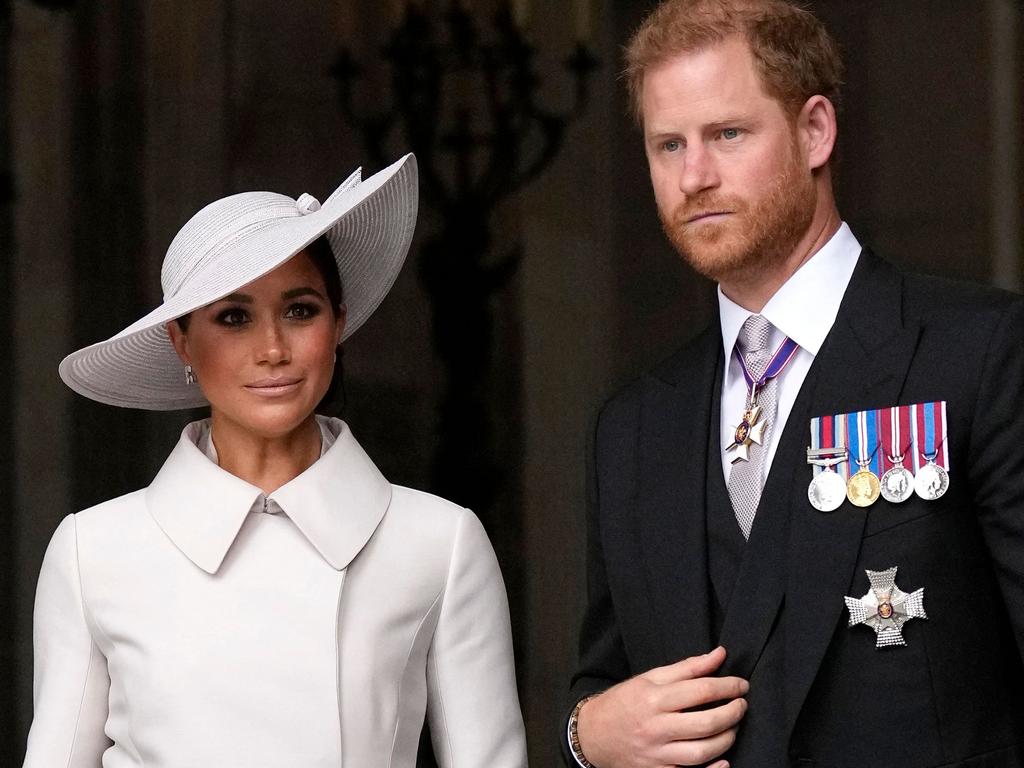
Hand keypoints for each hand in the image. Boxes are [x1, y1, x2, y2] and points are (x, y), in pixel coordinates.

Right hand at [576, 646, 747, 767]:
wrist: (593, 734)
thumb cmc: (624, 702)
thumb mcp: (650, 678)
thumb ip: (687, 667)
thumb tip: (719, 654)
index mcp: (654, 698)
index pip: (701, 690)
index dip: (728, 686)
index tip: (741, 684)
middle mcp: (656, 727)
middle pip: (706, 722)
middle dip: (733, 713)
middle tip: (742, 705)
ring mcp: (657, 753)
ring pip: (702, 751)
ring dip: (727, 739)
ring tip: (732, 727)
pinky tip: (723, 760)